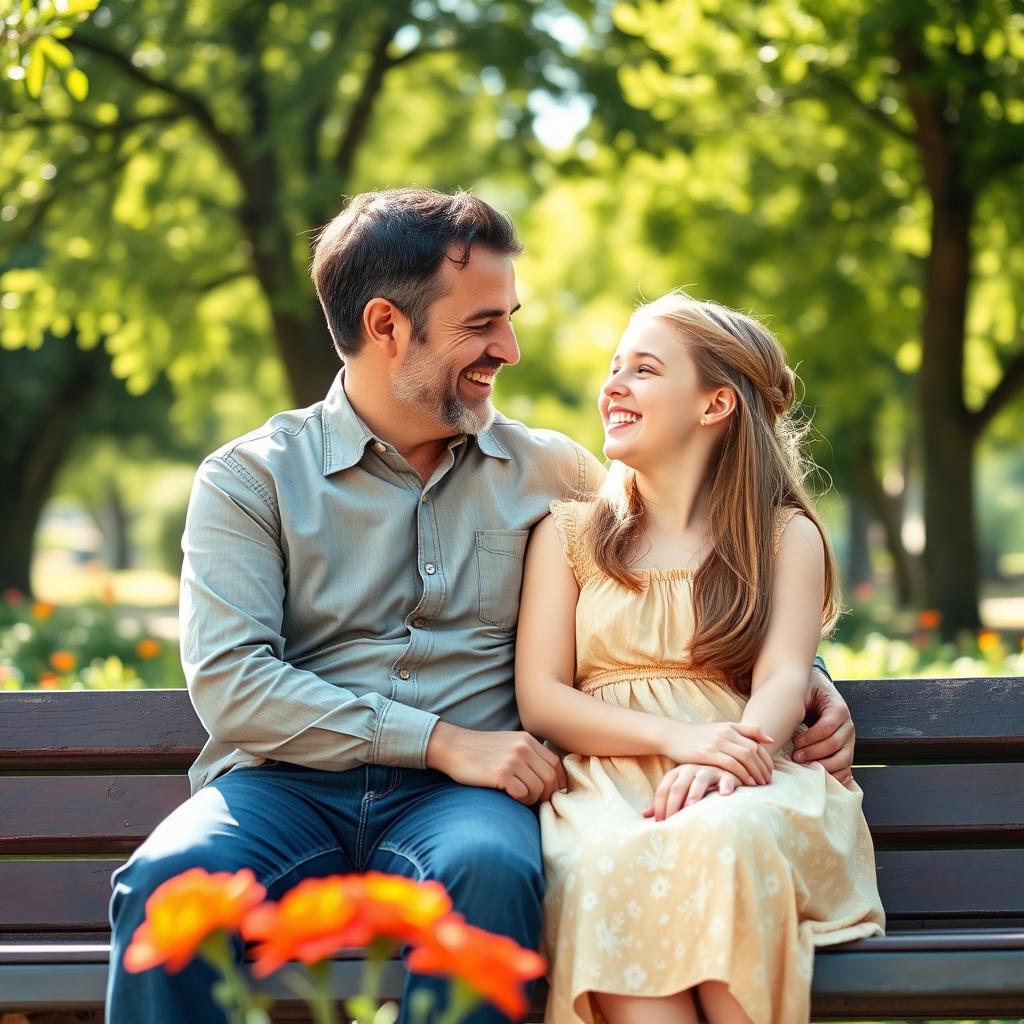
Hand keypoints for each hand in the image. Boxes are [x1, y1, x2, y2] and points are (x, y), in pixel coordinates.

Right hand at [425, 722, 567, 803]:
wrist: (453, 747)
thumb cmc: (480, 750)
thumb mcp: (508, 743)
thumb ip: (528, 754)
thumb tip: (549, 778)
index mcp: (527, 740)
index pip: (556, 763)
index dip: (558, 781)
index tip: (552, 792)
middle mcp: (523, 748)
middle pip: (550, 778)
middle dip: (547, 794)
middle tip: (537, 800)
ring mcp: (513, 760)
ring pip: (539, 788)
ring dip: (533, 798)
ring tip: (522, 797)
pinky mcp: (501, 774)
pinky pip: (523, 794)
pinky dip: (521, 800)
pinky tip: (512, 797)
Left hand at [643, 764, 741, 820]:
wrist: (722, 775)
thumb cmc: (698, 788)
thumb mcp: (680, 792)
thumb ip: (665, 802)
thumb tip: (645, 815)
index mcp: (677, 774)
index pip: (664, 789)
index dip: (659, 806)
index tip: (659, 822)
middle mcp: (690, 770)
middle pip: (678, 787)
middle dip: (673, 804)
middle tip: (672, 821)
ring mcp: (708, 771)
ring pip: (699, 781)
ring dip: (695, 793)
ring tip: (691, 806)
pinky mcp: (726, 774)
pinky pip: (726, 778)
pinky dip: (725, 785)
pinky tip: (723, 794)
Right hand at [660, 721, 773, 786]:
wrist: (673, 736)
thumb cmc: (698, 737)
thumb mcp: (720, 730)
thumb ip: (744, 732)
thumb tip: (770, 740)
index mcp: (730, 727)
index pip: (757, 742)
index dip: (767, 758)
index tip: (770, 772)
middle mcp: (726, 733)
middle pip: (753, 750)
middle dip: (764, 768)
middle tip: (768, 782)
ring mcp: (717, 742)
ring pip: (745, 757)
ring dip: (756, 772)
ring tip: (760, 785)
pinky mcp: (707, 753)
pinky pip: (731, 764)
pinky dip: (742, 774)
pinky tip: (746, 784)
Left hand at [793, 668, 854, 784]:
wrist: (818, 692)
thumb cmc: (807, 694)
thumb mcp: (803, 692)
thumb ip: (796, 702)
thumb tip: (779, 717)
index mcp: (838, 708)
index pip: (828, 727)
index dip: (811, 737)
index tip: (795, 742)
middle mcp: (848, 725)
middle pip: (835, 744)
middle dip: (814, 753)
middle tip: (796, 757)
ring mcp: (849, 740)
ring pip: (843, 759)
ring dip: (824, 766)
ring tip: (806, 768)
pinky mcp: (847, 751)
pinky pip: (847, 768)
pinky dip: (837, 776)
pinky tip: (823, 779)